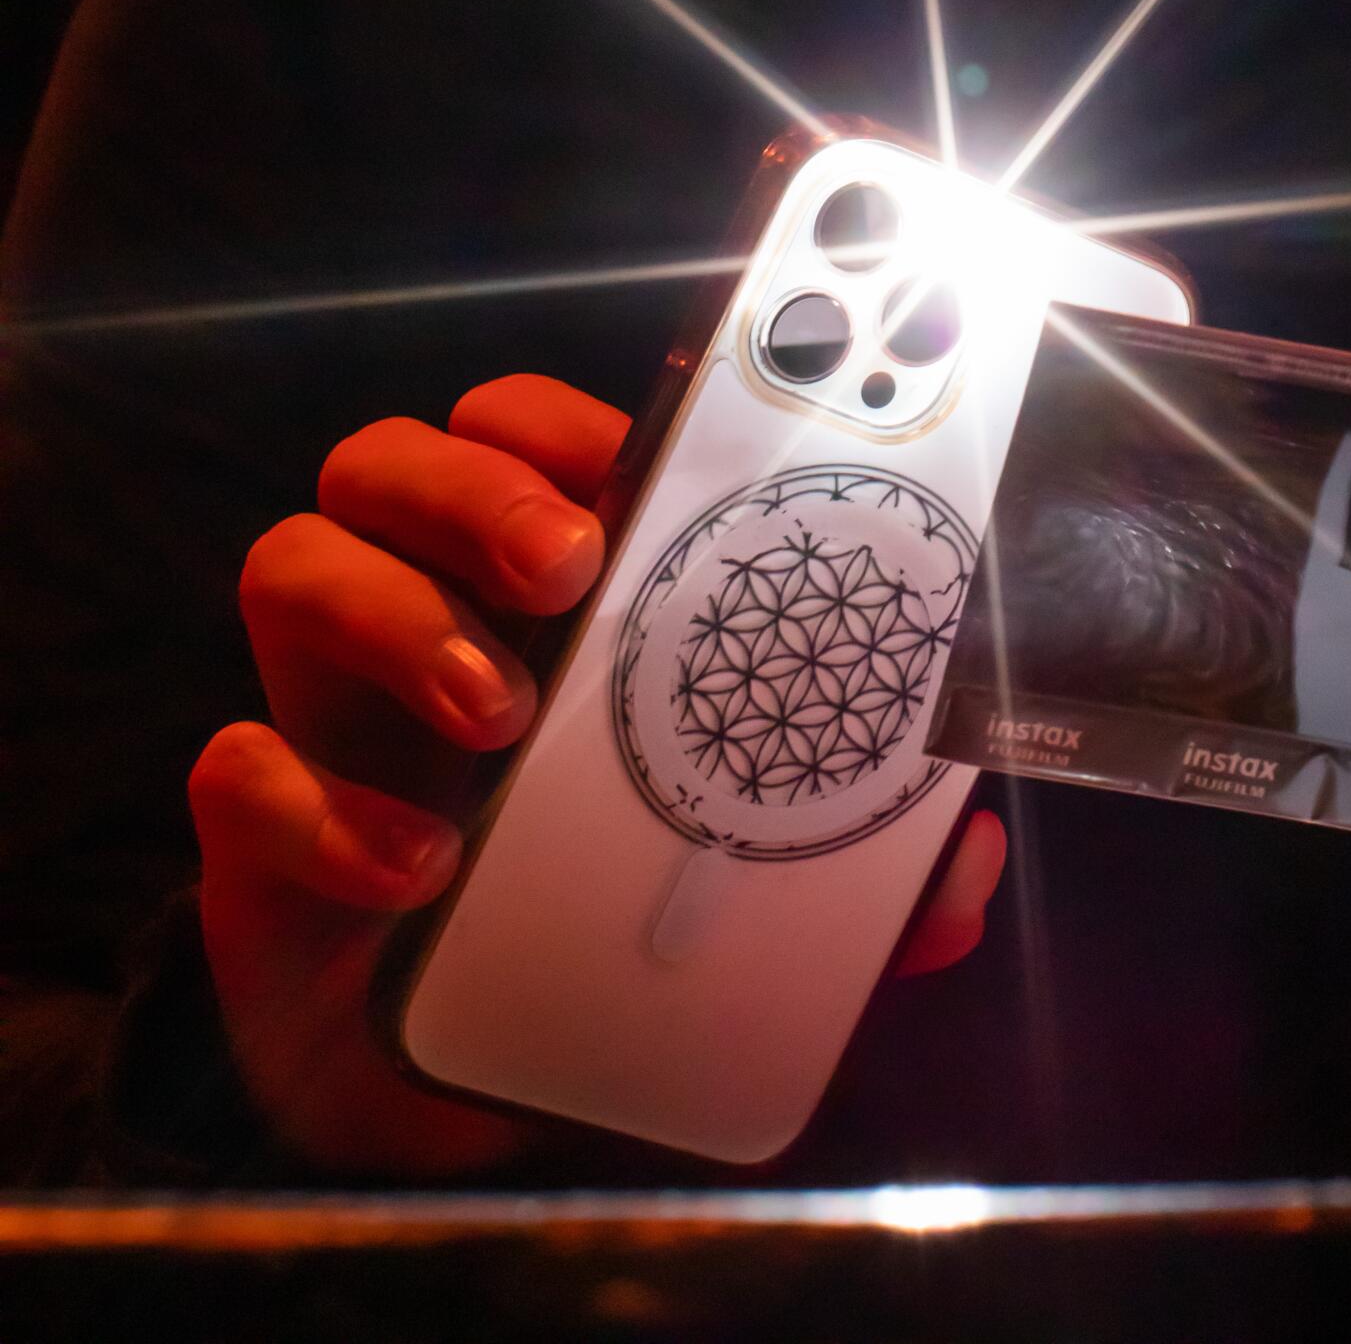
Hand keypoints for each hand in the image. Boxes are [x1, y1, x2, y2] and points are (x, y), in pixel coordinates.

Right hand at [191, 373, 1005, 1171]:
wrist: (450, 1089)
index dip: (561, 415)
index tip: (634, 444)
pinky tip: (417, 867)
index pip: (522, 434)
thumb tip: (961, 871)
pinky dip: (322, 807)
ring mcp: (324, 717)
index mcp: (530, 597)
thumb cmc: (592, 920)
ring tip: (503, 709)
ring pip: (292, 559)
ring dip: (398, 611)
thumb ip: (848, 876)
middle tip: (571, 559)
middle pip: (391, 458)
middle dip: (477, 480)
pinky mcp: (257, 840)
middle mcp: (416, 617)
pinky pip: (233, 767)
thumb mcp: (732, 888)